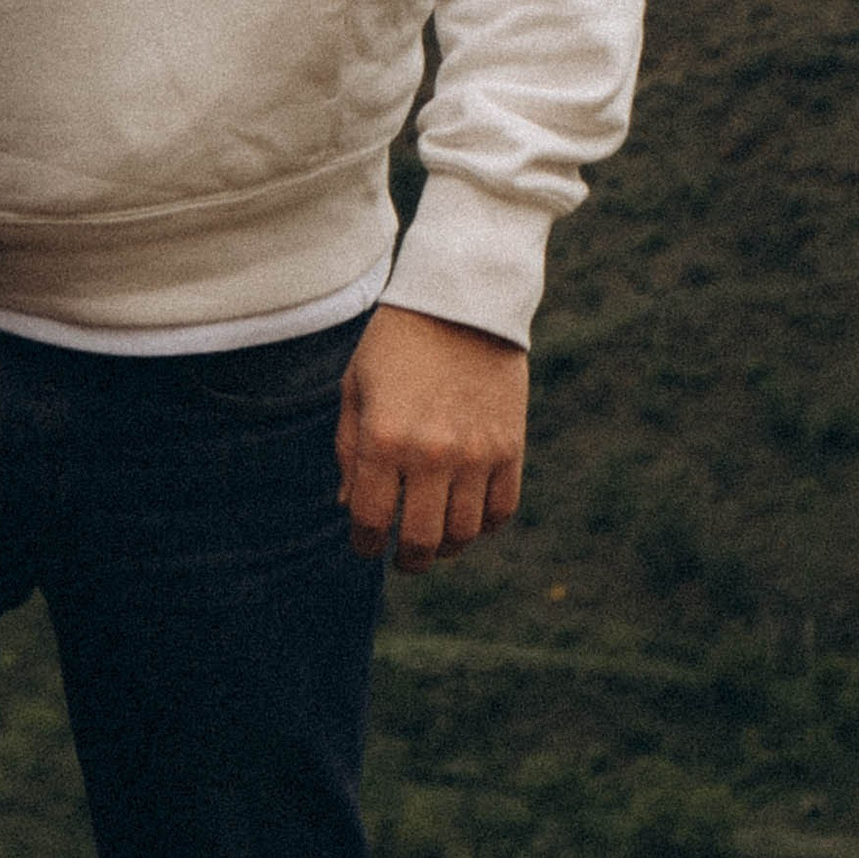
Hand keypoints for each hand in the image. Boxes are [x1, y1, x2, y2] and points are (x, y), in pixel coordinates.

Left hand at [335, 305, 526, 570]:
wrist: (460, 299)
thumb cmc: (397, 341)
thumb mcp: (357, 385)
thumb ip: (349, 449)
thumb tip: (350, 506)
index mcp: (383, 438)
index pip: (370, 520)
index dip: (364, 542)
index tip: (366, 542)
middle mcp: (429, 454)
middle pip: (420, 541)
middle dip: (406, 559)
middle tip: (402, 557)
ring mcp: (474, 454)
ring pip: (462, 534)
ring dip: (446, 547)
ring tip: (436, 540)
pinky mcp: (509, 448)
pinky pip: (500, 511)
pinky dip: (484, 524)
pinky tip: (468, 515)